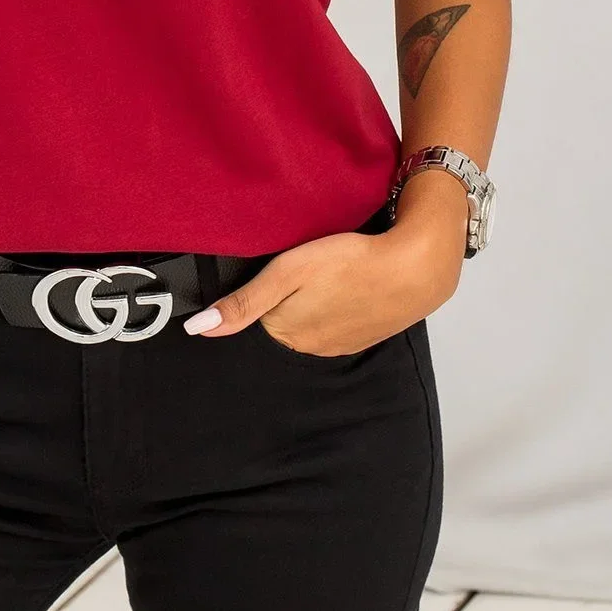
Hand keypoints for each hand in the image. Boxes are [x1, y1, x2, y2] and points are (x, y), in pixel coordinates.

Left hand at [182, 219, 464, 355]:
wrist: (414, 268)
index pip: (256, 311)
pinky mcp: (363, 336)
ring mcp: (339, 346)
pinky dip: (336, 305)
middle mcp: (309, 348)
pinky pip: (336, 322)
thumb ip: (243, 302)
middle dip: (286, 296)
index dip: (263, 285)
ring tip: (326, 272)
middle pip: (282, 318)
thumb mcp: (288, 272)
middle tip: (305, 265)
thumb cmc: (349, 262)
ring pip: (310, 320)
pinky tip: (345, 284)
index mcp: (286, 332)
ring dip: (313, 300)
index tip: (278, 265)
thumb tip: (197, 330)